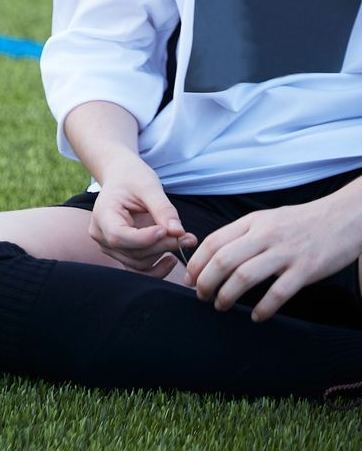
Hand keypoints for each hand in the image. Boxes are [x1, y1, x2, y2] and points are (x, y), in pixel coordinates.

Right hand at [86, 157, 191, 274]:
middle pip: (133, 252)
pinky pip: (138, 269)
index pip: (119, 236)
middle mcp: (101, 235)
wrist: (122, 178)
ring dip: (163, 254)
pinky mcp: (121, 253)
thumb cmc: (133, 178)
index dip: (145, 238)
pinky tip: (171, 258)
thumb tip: (179, 232)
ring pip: (138, 263)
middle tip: (188, 236)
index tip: (167, 230)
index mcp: (102, 214)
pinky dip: (157, 268)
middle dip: (163, 245)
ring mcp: (109, 246)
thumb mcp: (149, 186)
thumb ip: (163, 209)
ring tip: (183, 241)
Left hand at [185, 194, 361, 321]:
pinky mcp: (306, 269)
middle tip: (201, 296)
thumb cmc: (301, 222)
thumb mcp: (266, 219)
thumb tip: (216, 255)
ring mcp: (286, 252)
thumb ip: (243, 234)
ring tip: (221, 306)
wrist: (344, 217)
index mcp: (251, 222)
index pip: (213, 242)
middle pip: (223, 260)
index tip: (189, 279)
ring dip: (227, 295)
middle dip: (206, 282)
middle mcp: (265, 235)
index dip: (197, 263)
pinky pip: (279, 292)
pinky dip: (264, 308)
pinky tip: (256, 316)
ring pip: (245, 276)